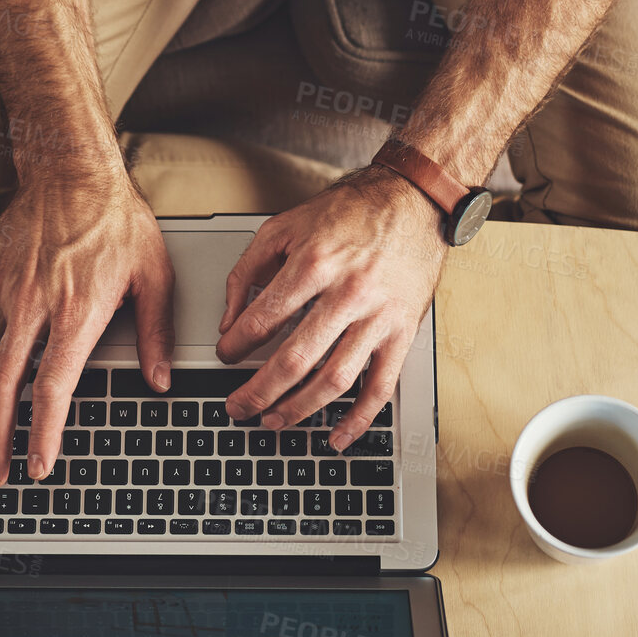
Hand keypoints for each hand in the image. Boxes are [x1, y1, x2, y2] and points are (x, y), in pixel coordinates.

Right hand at [0, 166, 173, 484]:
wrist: (72, 168)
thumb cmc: (115, 217)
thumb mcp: (152, 273)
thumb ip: (154, 331)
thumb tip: (159, 377)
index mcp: (77, 312)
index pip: (54, 388)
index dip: (44, 433)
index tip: (38, 465)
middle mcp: (34, 308)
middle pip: (6, 388)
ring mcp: (4, 294)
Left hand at [216, 166, 445, 447]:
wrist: (413, 200)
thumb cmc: (349, 212)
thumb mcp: (284, 225)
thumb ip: (248, 270)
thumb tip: (229, 319)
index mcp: (313, 264)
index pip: (263, 319)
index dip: (236, 345)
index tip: (224, 356)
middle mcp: (347, 293)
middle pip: (294, 359)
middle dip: (258, 391)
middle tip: (237, 407)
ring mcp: (378, 316)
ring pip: (333, 380)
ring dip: (298, 409)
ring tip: (273, 421)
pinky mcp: (402, 332)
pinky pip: (380, 386)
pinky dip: (358, 419)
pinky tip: (337, 436)